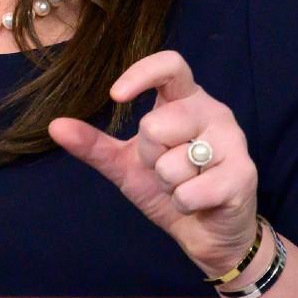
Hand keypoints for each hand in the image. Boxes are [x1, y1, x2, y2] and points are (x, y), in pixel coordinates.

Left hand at [48, 50, 259, 278]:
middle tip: (165, 169)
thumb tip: (54, 126)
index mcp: (185, 100)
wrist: (206, 232)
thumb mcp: (126, 166)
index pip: (170, 64)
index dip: (141, 74)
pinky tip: (197, 202)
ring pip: (173, 161)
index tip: (114, 96)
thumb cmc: (170, 187)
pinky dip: (182, 203)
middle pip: (157, 123)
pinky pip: (190, 190)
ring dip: (168, 184)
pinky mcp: (243, 173)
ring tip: (185, 185)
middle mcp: (213, 111)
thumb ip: (94, 145)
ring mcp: (233, 140)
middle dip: (150, 157)